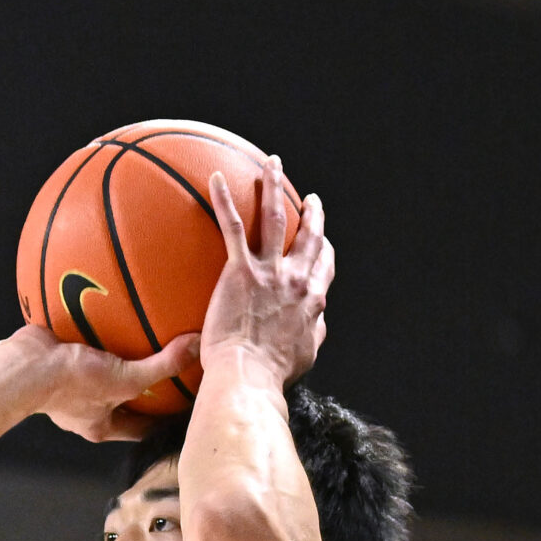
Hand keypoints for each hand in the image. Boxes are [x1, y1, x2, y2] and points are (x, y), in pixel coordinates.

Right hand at [3, 323, 198, 441]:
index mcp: (102, 426)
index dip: (165, 419)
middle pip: (124, 401)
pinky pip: (86, 348)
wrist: (23, 367)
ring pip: (105, 374)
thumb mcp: (125, 379)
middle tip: (172, 369)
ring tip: (145, 338)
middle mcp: (87, 409)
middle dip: (144, 388)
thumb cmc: (69, 386)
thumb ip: (162, 365)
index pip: (143, 428)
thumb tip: (196, 346)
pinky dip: (99, 335)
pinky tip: (113, 315)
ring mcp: (71, 386)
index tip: (185, 404)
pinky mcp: (61, 360)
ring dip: (121, 359)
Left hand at [201, 157, 333, 388]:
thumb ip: (312, 335)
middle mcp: (296, 280)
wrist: (249, 375)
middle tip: (309, 198)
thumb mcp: (304, 357)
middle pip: (309, 237)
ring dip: (274, 187)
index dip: (325, 250)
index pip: (324, 266)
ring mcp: (270, 272)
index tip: (323, 241)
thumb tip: (316, 325)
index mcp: (312, 300)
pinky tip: (215, 179)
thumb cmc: (271, 374)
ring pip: (276, 218)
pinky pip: (233, 227)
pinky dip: (223, 200)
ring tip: (271, 165)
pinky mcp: (241, 270)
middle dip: (312, 213)